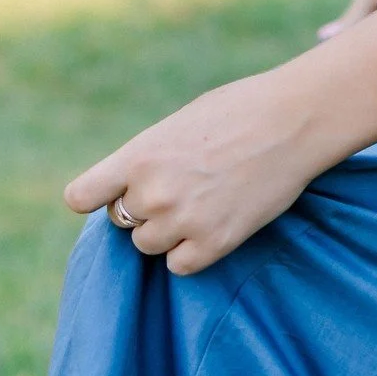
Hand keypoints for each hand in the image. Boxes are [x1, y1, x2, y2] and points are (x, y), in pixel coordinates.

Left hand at [63, 68, 314, 275]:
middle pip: (123, 221)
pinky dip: (193, 250)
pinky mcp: (212, 246)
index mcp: (140, 156)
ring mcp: (182, 222)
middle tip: (185, 185)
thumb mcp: (181, 123)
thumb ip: (150, 157)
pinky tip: (217, 221)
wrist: (294, 121)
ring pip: (149, 245)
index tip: (110, 195)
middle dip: (146, 208)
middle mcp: (153, 193)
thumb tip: (131, 186)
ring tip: (205, 200)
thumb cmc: (240, 110)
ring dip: (169, 230)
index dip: (95, 197)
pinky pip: (179, 265)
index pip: (82, 196)